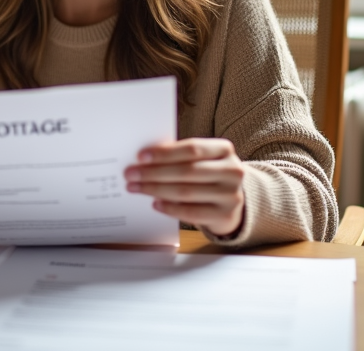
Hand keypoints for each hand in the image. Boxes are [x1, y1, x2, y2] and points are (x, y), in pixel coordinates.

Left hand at [124, 138, 245, 237]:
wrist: (232, 200)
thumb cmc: (208, 173)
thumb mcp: (202, 159)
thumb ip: (180, 156)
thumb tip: (145, 159)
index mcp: (224, 149)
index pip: (192, 148)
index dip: (165, 153)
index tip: (141, 156)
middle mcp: (232, 171)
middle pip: (187, 171)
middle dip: (154, 173)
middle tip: (131, 174)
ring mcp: (231, 195)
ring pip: (186, 192)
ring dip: (156, 190)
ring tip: (137, 188)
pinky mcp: (224, 215)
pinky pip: (191, 213)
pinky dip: (170, 208)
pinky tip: (155, 203)